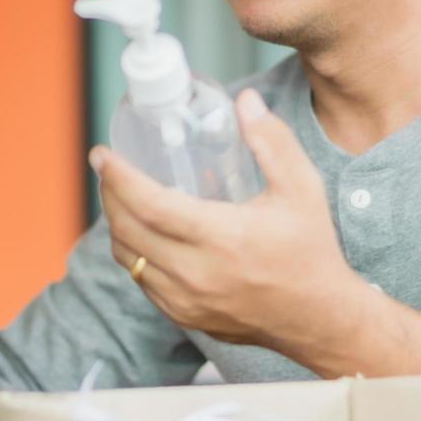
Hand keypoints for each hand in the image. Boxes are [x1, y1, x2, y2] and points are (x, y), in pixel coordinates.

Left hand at [92, 88, 420, 375]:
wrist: (318, 318)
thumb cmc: (310, 251)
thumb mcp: (301, 189)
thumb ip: (272, 142)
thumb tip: (246, 101)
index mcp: (222, 238)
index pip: (150, 205)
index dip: (118, 176)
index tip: (102, 153)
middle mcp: (196, 273)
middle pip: (127, 230)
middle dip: (109, 193)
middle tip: (108, 168)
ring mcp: (185, 300)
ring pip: (127, 257)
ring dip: (117, 224)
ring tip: (121, 196)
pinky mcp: (183, 315)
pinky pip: (141, 279)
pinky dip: (133, 252)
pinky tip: (142, 232)